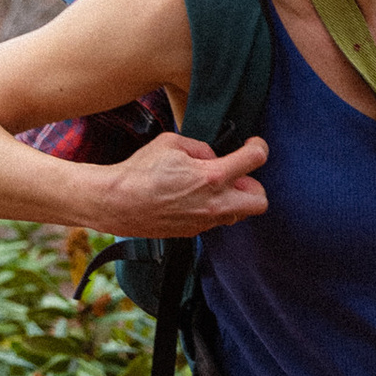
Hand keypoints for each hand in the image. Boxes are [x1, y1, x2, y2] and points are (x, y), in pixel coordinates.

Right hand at [98, 130, 269, 235]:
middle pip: (259, 201)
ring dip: (233, 199)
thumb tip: (211, 157)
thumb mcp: (172, 143)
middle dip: (254, 185)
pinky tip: (194, 198)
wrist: (116, 202)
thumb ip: (200, 148)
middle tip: (237, 174)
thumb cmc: (140, 170)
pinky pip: (215, 221)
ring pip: (238, 214)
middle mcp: (214, 203)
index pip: (255, 160)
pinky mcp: (192, 232)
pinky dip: (212, 209)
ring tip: (213, 187)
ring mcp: (204, 221)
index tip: (254, 145)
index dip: (259, 147)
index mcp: (213, 176)